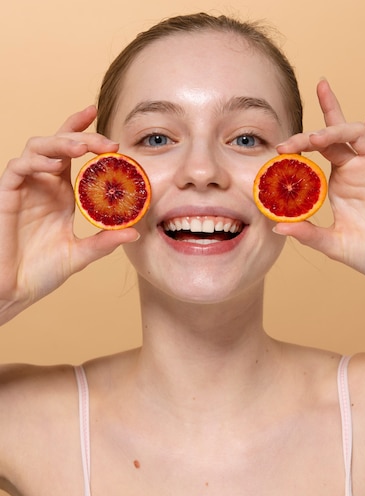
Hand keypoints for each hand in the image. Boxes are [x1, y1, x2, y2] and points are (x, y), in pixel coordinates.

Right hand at [0, 107, 138, 322]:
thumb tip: (134, 233)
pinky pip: (18, 168)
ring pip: (38, 148)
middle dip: (83, 137)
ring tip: (82, 148)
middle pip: (59, 145)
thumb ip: (104, 243)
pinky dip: (36, 162)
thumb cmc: (42, 271)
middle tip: (108, 143)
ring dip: (60, 143)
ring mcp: (25, 188)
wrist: (15, 290)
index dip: (83, 131)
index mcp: (62, 192)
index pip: (72, 152)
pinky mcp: (7, 195)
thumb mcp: (80, 255)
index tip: (102, 120)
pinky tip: (54, 166)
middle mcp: (44, 185)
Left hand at [274, 79, 364, 295]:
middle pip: (337, 134)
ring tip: (316, 139)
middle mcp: (357, 170)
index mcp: (339, 182)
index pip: (318, 151)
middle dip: (316, 127)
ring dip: (338, 129)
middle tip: (290, 139)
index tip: (280, 149)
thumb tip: (277, 227)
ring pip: (360, 133)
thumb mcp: (332, 244)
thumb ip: (308, 234)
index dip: (301, 144)